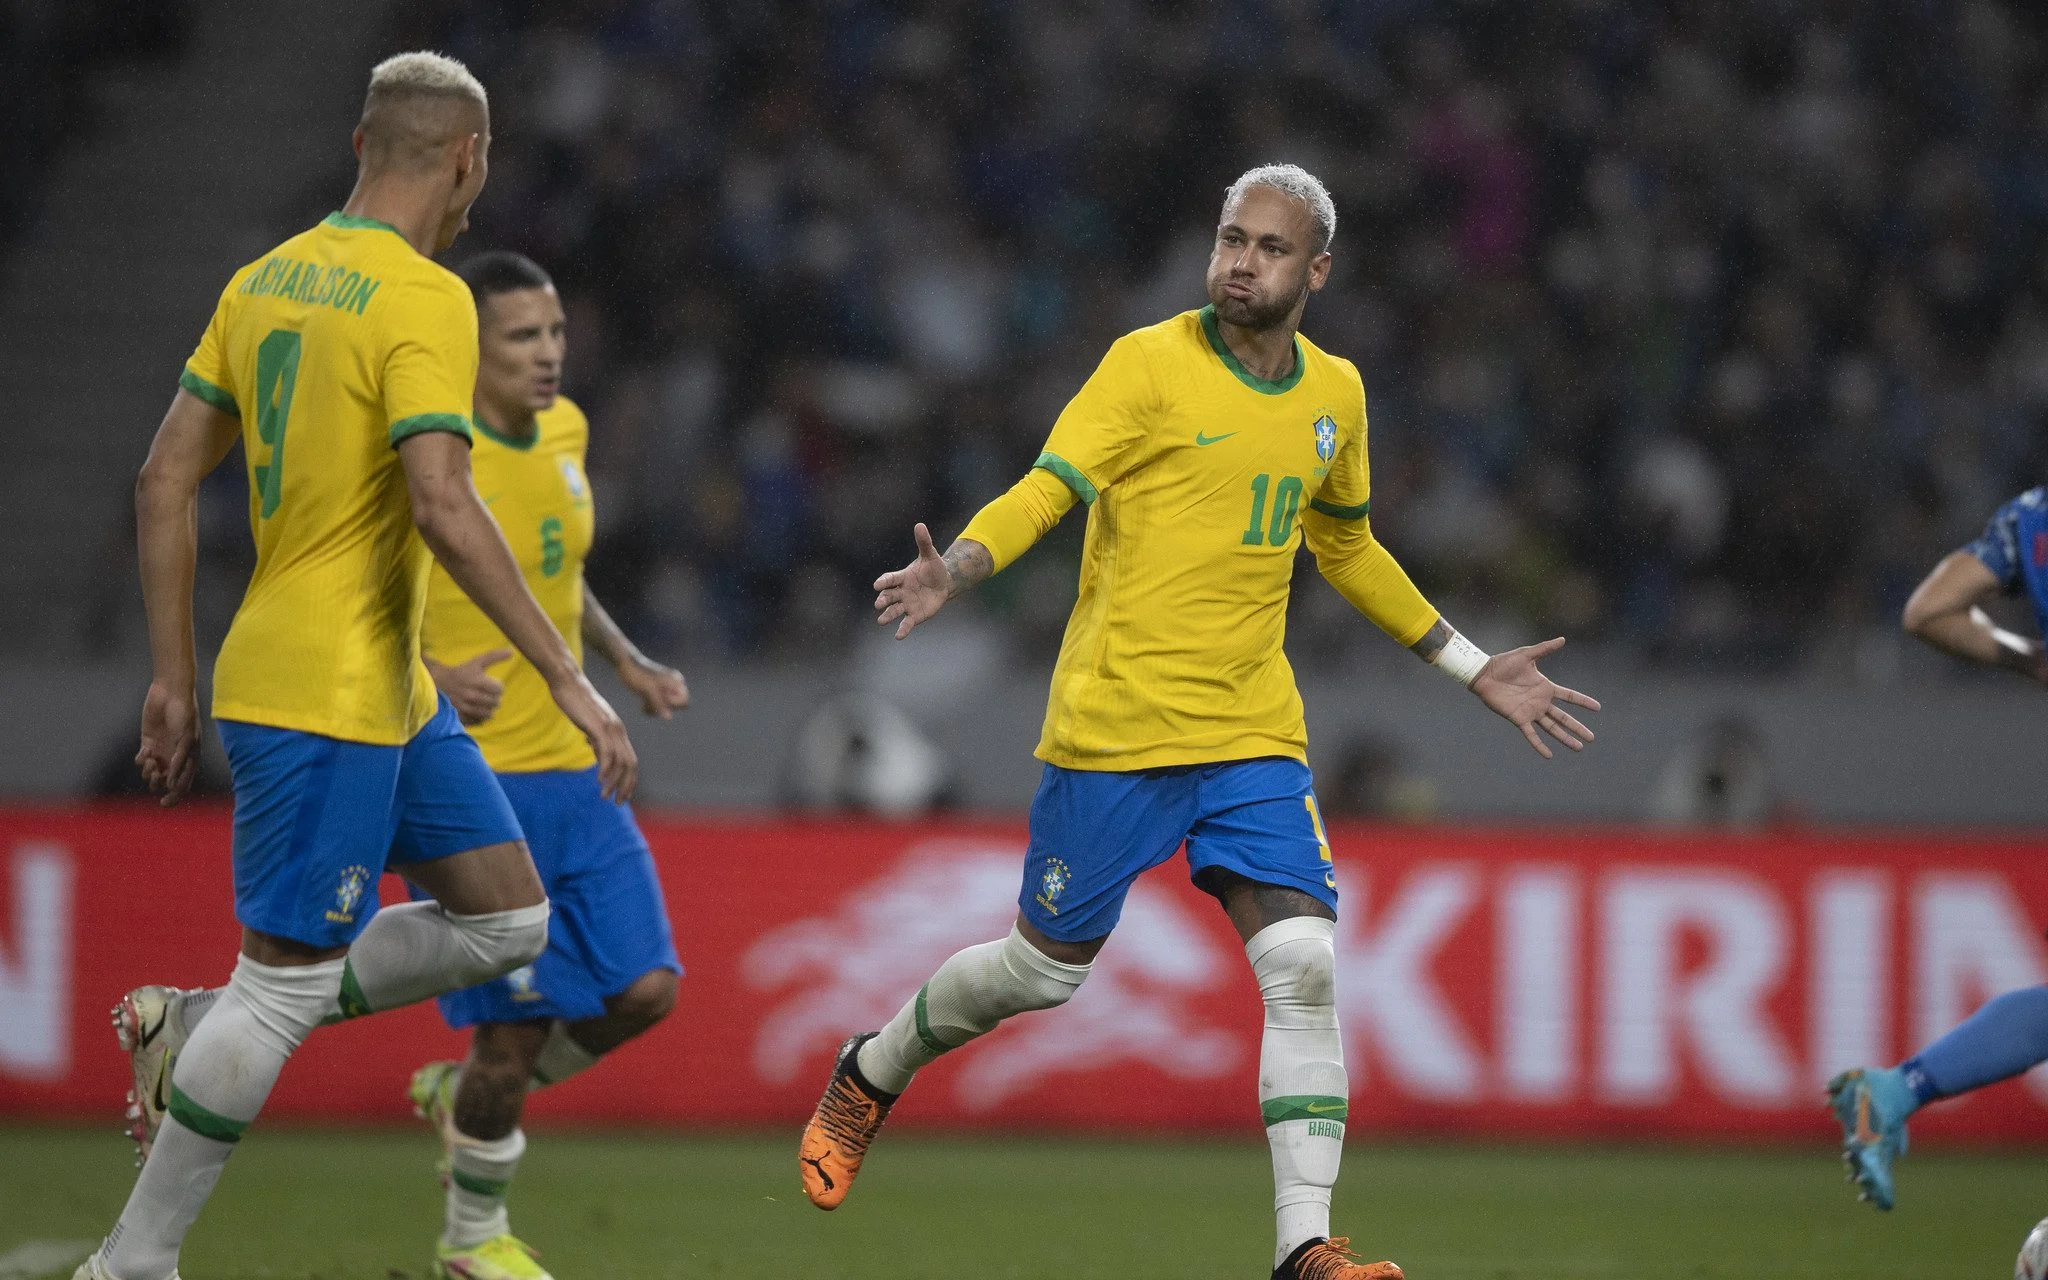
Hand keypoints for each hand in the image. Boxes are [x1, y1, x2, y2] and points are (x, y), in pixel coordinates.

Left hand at [137, 681, 200, 807]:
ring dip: (149, 772)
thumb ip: (179, 761)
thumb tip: (172, 785)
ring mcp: (162, 750)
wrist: (171, 692)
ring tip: (149, 762)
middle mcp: (176, 757)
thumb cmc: (184, 713)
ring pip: (153, 772)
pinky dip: (141, 761)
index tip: (163, 803)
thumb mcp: (185, 738)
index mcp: (190, 758)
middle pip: (166, 781)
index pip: (183, 784)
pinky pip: (143, 760)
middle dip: (158, 783)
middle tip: (154, 777)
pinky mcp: (149, 742)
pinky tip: (144, 753)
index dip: (174, 796)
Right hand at [429, 649, 511, 725]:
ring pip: (489, 714)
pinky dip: (480, 716)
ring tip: (482, 701)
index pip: (499, 689)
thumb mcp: (476, 662)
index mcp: (475, 680)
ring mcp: (464, 707)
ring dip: (488, 708)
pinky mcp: (460, 717)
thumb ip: (494, 656)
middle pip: (496, 702)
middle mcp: (469, 695)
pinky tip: (476, 709)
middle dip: (494, 698)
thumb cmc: (461, 672)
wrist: (437, 684)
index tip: (491, 684)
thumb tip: (511, 651)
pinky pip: (479, 721)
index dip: (498, 687)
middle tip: (487, 693)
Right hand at [549, 670, 637, 801]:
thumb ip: (597, 742)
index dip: (629, 780)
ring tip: (605, 796)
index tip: (623, 795)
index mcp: (617, 730)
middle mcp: (618, 730)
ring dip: (613, 782)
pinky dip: (605, 768)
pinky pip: (607, 752)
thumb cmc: (575, 702)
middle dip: (626, 786)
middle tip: (618, 802)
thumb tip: (600, 759)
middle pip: (630, 764)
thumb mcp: (589, 725)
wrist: (567, 682)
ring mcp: (610, 728)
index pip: (631, 760)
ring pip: (620, 761)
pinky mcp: (598, 726)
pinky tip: (599, 781)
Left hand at [620, 653, 688, 718]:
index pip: (685, 701)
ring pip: (665, 708)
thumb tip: (669, 718)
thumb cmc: (638, 674)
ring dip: (655, 710)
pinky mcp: (654, 692)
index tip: (661, 699)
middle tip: (650, 703)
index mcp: (675, 681)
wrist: (624, 663)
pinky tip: (642, 706)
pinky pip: (657, 706)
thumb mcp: (648, 690)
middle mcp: (672, 685)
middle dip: (663, 708)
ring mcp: (663, 688)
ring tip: (643, 707)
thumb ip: (660, 704)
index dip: (674, 704)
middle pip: (675, 706)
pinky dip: (650, 708)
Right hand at [875, 523, 952, 639]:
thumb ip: (924, 542)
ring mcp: (907, 604)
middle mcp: (901, 592)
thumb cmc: (933, 568)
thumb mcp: (930, 555)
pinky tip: (898, 636)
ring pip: (894, 611)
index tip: (877, 585)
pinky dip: (903, 629)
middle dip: (883, 600)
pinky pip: (907, 623)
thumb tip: (920, 525)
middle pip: (889, 596)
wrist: (944, 583)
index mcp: (902, 577)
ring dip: (887, 616)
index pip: (890, 579)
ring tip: (881, 621)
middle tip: (878, 604)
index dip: (884, 582)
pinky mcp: (915, 615)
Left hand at [1471, 637, 1601, 758]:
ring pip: (1552, 728)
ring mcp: (1530, 712)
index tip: (1598, 707)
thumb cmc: (1504, 662)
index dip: (1582, 701)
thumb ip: (1545, 648)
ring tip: (1579, 748)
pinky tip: (1549, 755)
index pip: (1569, 696)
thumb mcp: (1527, 654)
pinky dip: (1539, 745)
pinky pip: (1531, 735)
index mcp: (1545, 687)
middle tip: (1592, 738)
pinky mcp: (1518, 719)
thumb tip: (1563, 639)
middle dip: (1577, 728)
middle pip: (1564, 718)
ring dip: (1564, 739)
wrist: (1484, 673)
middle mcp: (1541, 702)